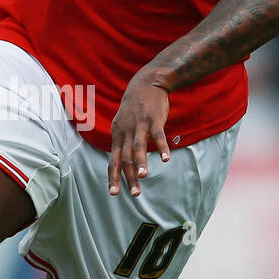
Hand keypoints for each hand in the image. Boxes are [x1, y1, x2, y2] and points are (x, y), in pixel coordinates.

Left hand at [108, 73, 170, 196]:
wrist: (145, 83)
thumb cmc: (135, 108)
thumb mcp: (122, 125)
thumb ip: (122, 143)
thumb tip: (122, 163)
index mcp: (117, 136)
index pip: (113, 161)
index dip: (113, 177)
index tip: (114, 193)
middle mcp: (125, 132)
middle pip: (125, 158)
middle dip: (129, 177)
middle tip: (135, 194)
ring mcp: (139, 125)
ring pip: (138, 147)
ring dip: (141, 162)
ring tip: (144, 177)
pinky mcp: (153, 119)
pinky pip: (157, 135)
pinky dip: (162, 147)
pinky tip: (166, 159)